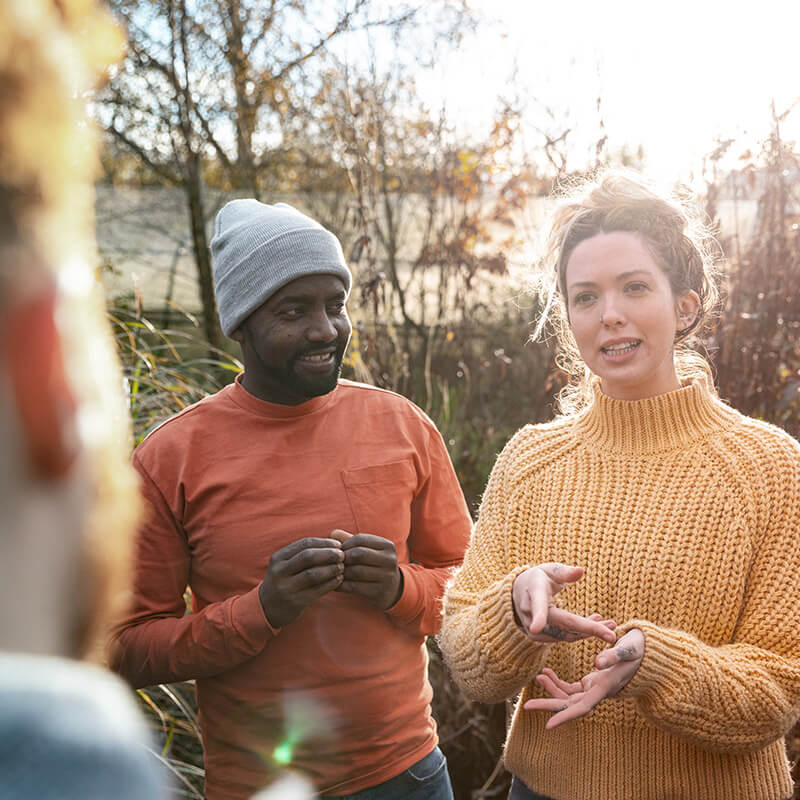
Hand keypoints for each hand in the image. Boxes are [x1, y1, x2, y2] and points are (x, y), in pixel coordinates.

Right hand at [259, 537, 343, 627]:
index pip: (305, 544)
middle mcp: (280, 571)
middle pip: (308, 557)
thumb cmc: (284, 580)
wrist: (266, 608)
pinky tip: (338, 580)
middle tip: (342, 555)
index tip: (338, 544)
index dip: (324, 542)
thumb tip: (332, 542)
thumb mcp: (285, 564)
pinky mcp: (294, 602)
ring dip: (331, 569)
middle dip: (328, 554)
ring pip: (313, 574)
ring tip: (342, 567)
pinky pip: (316, 590)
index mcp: (278, 557)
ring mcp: (286, 587)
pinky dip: (330, 584)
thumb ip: (303, 553)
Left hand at [330, 529, 402, 609]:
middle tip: (334, 562)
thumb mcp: (366, 550)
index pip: (361, 539)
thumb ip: (350, 540)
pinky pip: (355, 587)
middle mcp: (390, 560)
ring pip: (356, 571)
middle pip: (359, 554)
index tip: (337, 550)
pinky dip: (342, 585)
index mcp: (388, 546)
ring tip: (334, 572)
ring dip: (341, 572)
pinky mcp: (380, 592)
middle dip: (343, 558)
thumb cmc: (373, 565)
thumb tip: (333, 533)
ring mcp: (387, 577)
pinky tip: (336, 584)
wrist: (391, 589)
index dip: (346, 543)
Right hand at [512, 563, 615, 643]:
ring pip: (566, 634)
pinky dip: (581, 633)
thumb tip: (581, 571)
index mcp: (534, 592)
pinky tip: (596, 626)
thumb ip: (564, 572)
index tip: (536, 627)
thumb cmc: (538, 578)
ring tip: (610, 625)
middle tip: (611, 635)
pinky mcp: (540, 637)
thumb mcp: (549, 570)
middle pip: (562, 624)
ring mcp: (533, 628)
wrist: (519, 593)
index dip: (538, 617)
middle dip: (588, 630)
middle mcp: (531, 613)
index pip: (537, 605)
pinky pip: (564, 637)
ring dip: (589, 632)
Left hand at [523, 627, 644, 727]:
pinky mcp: (591, 683)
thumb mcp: (628, 649)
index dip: (565, 716)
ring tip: (538, 676)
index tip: (548, 726)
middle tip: (527, 706)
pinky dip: (557, 682)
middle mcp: (598, 692)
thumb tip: (597, 663)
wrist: (646, 652)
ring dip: (551, 689)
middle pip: (570, 705)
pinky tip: (546, 673)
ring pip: (568, 696)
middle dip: (549, 705)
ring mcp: (594, 688)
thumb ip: (613, 655)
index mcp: (604, 687)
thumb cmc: (639, 650)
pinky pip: (571, 688)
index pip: (582, 707)